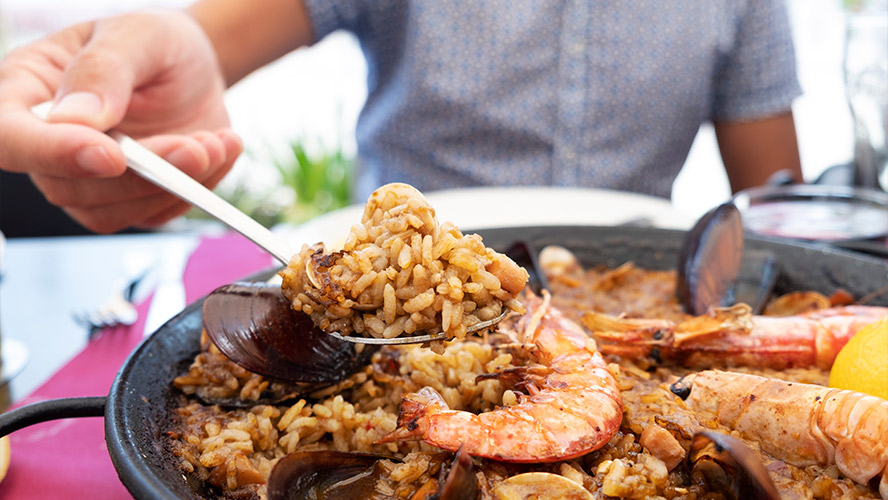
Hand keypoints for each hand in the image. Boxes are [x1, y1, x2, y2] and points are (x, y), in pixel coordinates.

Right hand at [0, 10, 241, 232]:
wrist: (195, 67)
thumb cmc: (155, 43)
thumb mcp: (136, 35)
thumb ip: (103, 70)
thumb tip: (76, 118)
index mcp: (26, 92)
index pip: (11, 137)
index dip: (53, 153)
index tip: (111, 155)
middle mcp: (48, 143)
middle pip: (66, 188)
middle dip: (139, 176)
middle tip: (195, 148)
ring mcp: (86, 178)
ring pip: (109, 213)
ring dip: (169, 188)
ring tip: (214, 145)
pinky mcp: (129, 199)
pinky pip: (152, 215)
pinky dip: (193, 191)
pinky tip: (218, 151)